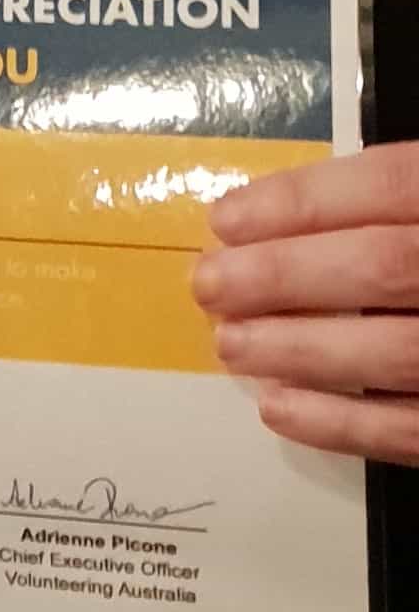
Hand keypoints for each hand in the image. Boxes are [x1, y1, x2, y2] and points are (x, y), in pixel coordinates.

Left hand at [195, 140, 418, 462]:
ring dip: (299, 350)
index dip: (301, 202)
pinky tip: (281, 409)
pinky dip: (346, 424)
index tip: (226, 218)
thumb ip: (405, 198)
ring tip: (232, 344)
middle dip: (282, 277)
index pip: (392, 186)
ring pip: (399, 352)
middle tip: (211, 285)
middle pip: (384, 267)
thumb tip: (283, 217)